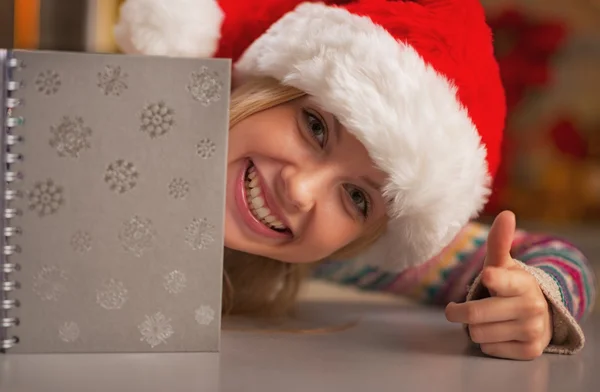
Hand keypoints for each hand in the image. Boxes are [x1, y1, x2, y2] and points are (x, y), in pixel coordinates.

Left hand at [445, 211, 552, 359]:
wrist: (541, 316)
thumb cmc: (511, 287)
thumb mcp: (503, 265)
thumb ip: (498, 243)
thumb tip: (506, 213)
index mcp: (522, 282)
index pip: (502, 281)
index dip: (493, 280)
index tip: (488, 277)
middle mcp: (530, 307)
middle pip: (474, 315)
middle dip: (457, 313)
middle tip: (452, 310)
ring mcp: (532, 330)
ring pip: (478, 334)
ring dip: (474, 328)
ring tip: (486, 320)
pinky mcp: (528, 351)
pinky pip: (488, 349)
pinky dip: (486, 342)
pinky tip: (498, 333)